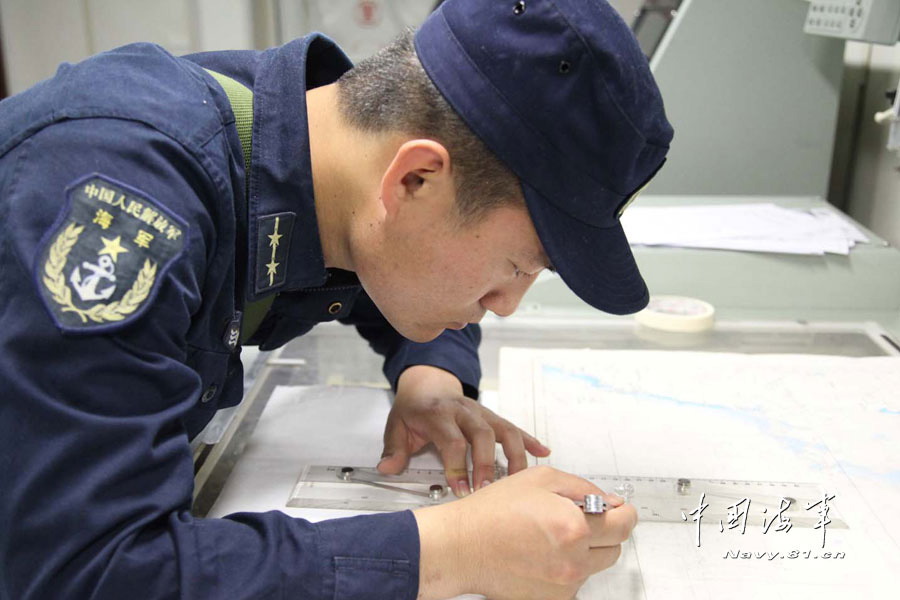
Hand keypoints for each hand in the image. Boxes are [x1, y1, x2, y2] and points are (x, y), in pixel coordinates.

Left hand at [378, 365, 549, 496]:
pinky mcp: (493, 417)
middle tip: (487, 489)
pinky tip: (543, 452)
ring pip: (505, 430)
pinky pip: (515, 427)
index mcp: (439, 414)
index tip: (460, 489)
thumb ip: (394, 448)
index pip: (452, 440)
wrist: (428, 384)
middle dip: (487, 464)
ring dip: (515, 455)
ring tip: (520, 480)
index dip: (457, 466)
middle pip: (482, 434)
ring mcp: (482, 413)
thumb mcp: (397, 425)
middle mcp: (464, 411)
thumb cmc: (415, 408)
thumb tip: (387, 468)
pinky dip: (531, 440)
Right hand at [414, 465, 636, 599]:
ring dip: (586, 550)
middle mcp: (574, 560)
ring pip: (595, 566)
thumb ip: (583, 488)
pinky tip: (543, 551)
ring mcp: (564, 584)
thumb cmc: (491, 513)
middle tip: (582, 518)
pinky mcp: (553, 599)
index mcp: (574, 527)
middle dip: (606, 531)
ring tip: (553, 534)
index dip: (624, 512)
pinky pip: (575, 580)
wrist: (461, 546)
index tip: (620, 509)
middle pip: (616, 548)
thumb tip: (609, 501)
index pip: (624, 523)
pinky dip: (567, 566)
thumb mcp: (540, 479)